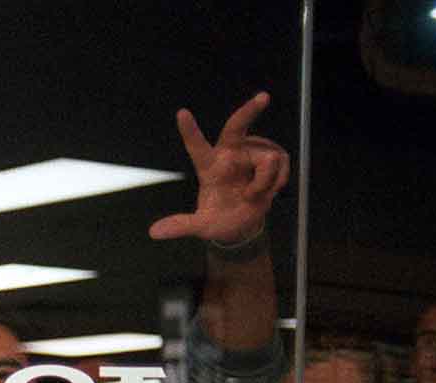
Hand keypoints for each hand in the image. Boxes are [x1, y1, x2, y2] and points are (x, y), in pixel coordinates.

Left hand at [149, 92, 289, 245]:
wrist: (243, 224)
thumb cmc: (220, 220)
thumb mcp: (201, 226)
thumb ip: (181, 226)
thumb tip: (154, 232)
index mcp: (208, 167)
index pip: (196, 146)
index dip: (190, 131)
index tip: (181, 113)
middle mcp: (229, 154)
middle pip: (237, 127)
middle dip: (249, 111)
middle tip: (263, 97)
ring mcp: (250, 152)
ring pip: (268, 159)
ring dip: (266, 182)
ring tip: (254, 195)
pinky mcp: (270, 155)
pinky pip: (281, 162)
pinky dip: (278, 181)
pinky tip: (270, 189)